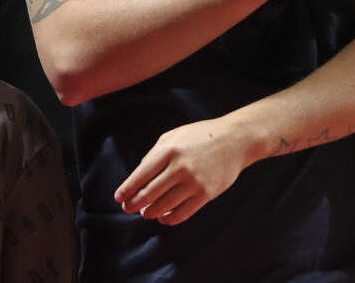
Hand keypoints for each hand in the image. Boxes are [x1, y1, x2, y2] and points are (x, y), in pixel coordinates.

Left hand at [114, 117, 250, 224]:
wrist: (234, 140)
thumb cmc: (200, 136)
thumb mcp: (173, 136)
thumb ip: (154, 153)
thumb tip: (138, 176)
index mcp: (169, 149)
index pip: (141, 174)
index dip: (128, 189)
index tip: (119, 197)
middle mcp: (180, 167)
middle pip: (150, 193)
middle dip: (135, 204)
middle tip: (128, 208)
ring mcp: (194, 182)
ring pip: (164, 205)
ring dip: (150, 212)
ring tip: (145, 212)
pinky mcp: (206, 194)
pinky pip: (183, 213)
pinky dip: (170, 218)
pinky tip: (163, 218)